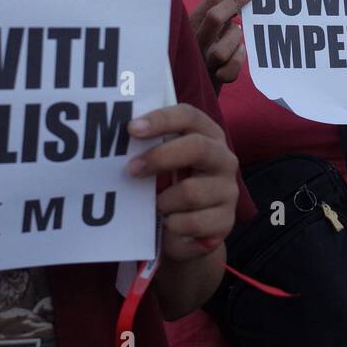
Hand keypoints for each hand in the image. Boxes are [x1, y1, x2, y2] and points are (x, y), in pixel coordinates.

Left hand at [125, 104, 238, 262]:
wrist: (192, 229)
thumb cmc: (173, 185)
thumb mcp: (165, 162)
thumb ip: (151, 148)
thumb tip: (117, 147)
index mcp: (208, 135)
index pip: (189, 116)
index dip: (161, 120)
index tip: (132, 129)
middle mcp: (224, 159)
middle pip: (197, 148)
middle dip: (160, 157)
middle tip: (132, 169)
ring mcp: (229, 190)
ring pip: (191, 192)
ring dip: (164, 201)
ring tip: (156, 206)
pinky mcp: (226, 221)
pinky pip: (193, 223)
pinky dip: (174, 225)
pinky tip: (169, 224)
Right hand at [188, 0, 250, 89]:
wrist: (192, 83)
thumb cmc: (207, 47)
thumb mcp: (210, 24)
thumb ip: (222, 5)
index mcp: (193, 24)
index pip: (210, 0)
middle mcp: (196, 41)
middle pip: (213, 17)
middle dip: (233, 2)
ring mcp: (204, 60)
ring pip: (222, 49)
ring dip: (234, 39)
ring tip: (237, 34)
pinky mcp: (212, 78)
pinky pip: (228, 71)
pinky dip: (237, 61)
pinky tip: (240, 52)